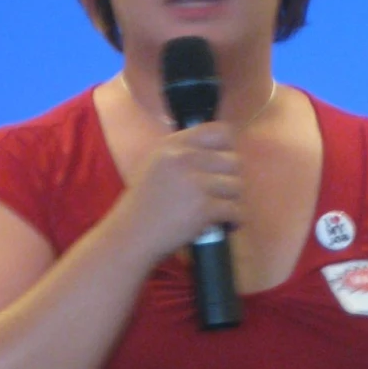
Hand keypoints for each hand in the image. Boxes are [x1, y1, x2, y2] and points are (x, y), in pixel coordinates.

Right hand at [120, 123, 242, 267]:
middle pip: (233, 161)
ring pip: (237, 186)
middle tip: (223, 196)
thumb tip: (220, 152)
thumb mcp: (155, 165)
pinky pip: (235, 209)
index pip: (219, 132)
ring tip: (223, 212)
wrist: (130, 236)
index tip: (224, 166)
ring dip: (234, 201)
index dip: (228, 149)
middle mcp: (184, 158)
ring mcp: (195, 182)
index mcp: (173, 144)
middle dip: (231, 180)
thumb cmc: (143, 205)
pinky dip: (235, 220)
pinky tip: (227, 225)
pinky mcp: (203, 207)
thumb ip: (183, 154)